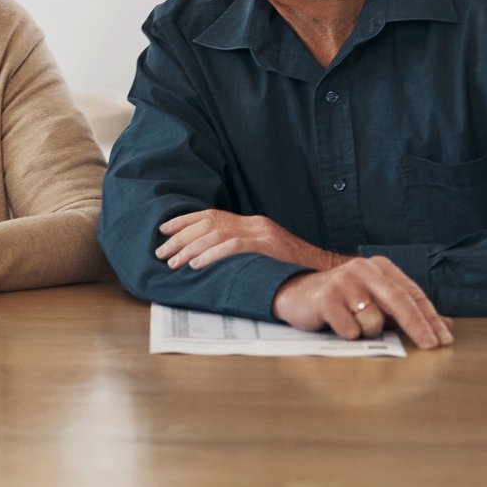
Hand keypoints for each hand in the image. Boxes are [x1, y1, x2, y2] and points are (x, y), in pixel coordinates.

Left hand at [157, 209, 340, 272]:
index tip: (163, 229)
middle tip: (160, 251)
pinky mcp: (267, 245)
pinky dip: (211, 255)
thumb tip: (210, 258)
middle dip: (180, 236)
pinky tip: (196, 264)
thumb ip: (242, 250)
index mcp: (253, 223)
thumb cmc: (294, 268)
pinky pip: (232, 246)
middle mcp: (255, 223)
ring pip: (215, 234)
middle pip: (208, 223)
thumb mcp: (266, 254)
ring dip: (189, 248)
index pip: (212, 215)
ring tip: (172, 262)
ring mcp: (262, 233)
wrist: (326, 271)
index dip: (184, 221)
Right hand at [272, 256, 452, 348]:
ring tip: (353, 324)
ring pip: (374, 321)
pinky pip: (350, 329)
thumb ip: (406, 310)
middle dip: (419, 327)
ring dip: (368, 332)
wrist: (296, 295)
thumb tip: (445, 326)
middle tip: (432, 347)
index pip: (413, 294)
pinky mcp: (326, 297)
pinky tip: (337, 324)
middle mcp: (363, 269)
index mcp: (380, 267)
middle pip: (400, 302)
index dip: (430, 318)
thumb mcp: (376, 300)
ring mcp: (344, 281)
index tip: (444, 339)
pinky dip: (348, 334)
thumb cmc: (342, 301)